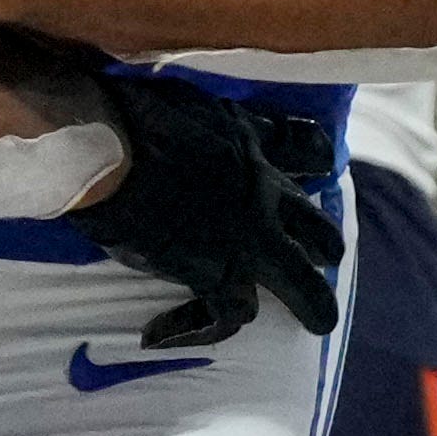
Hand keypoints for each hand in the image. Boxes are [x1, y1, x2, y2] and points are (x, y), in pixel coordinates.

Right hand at [81, 68, 344, 347]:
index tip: (322, 165)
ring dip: (313, 305)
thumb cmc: (135, 115)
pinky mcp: (217, 275)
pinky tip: (165, 335)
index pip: (308, 148)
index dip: (317, 160)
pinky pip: (225, 316)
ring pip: (303, 285)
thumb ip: (210, 119)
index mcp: (254, 145)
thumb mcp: (192, 100)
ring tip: (318, 322)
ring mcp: (248, 240)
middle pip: (319, 229)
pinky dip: (197, 328)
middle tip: (326, 257)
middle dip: (325, 246)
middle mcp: (264, 195)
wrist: (110, 152)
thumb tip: (197, 121)